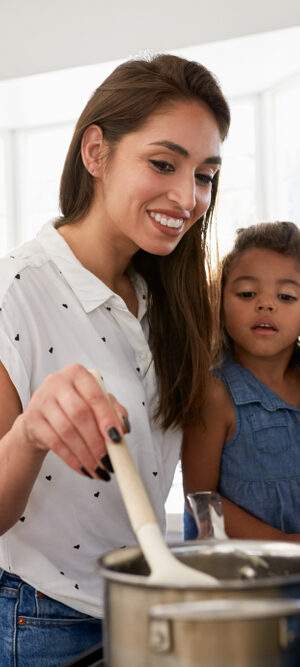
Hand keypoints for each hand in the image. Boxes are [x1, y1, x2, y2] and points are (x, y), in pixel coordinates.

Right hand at [18, 364, 128, 480]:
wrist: (41, 417)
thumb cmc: (73, 407)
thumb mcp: (95, 403)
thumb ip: (113, 411)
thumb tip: (124, 427)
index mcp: (77, 374)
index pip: (95, 396)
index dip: (107, 418)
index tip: (117, 438)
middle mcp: (57, 382)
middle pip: (80, 414)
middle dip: (96, 441)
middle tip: (108, 461)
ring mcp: (41, 400)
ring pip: (67, 431)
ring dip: (85, 454)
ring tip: (98, 469)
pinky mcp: (31, 420)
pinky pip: (55, 443)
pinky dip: (72, 459)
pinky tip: (83, 469)